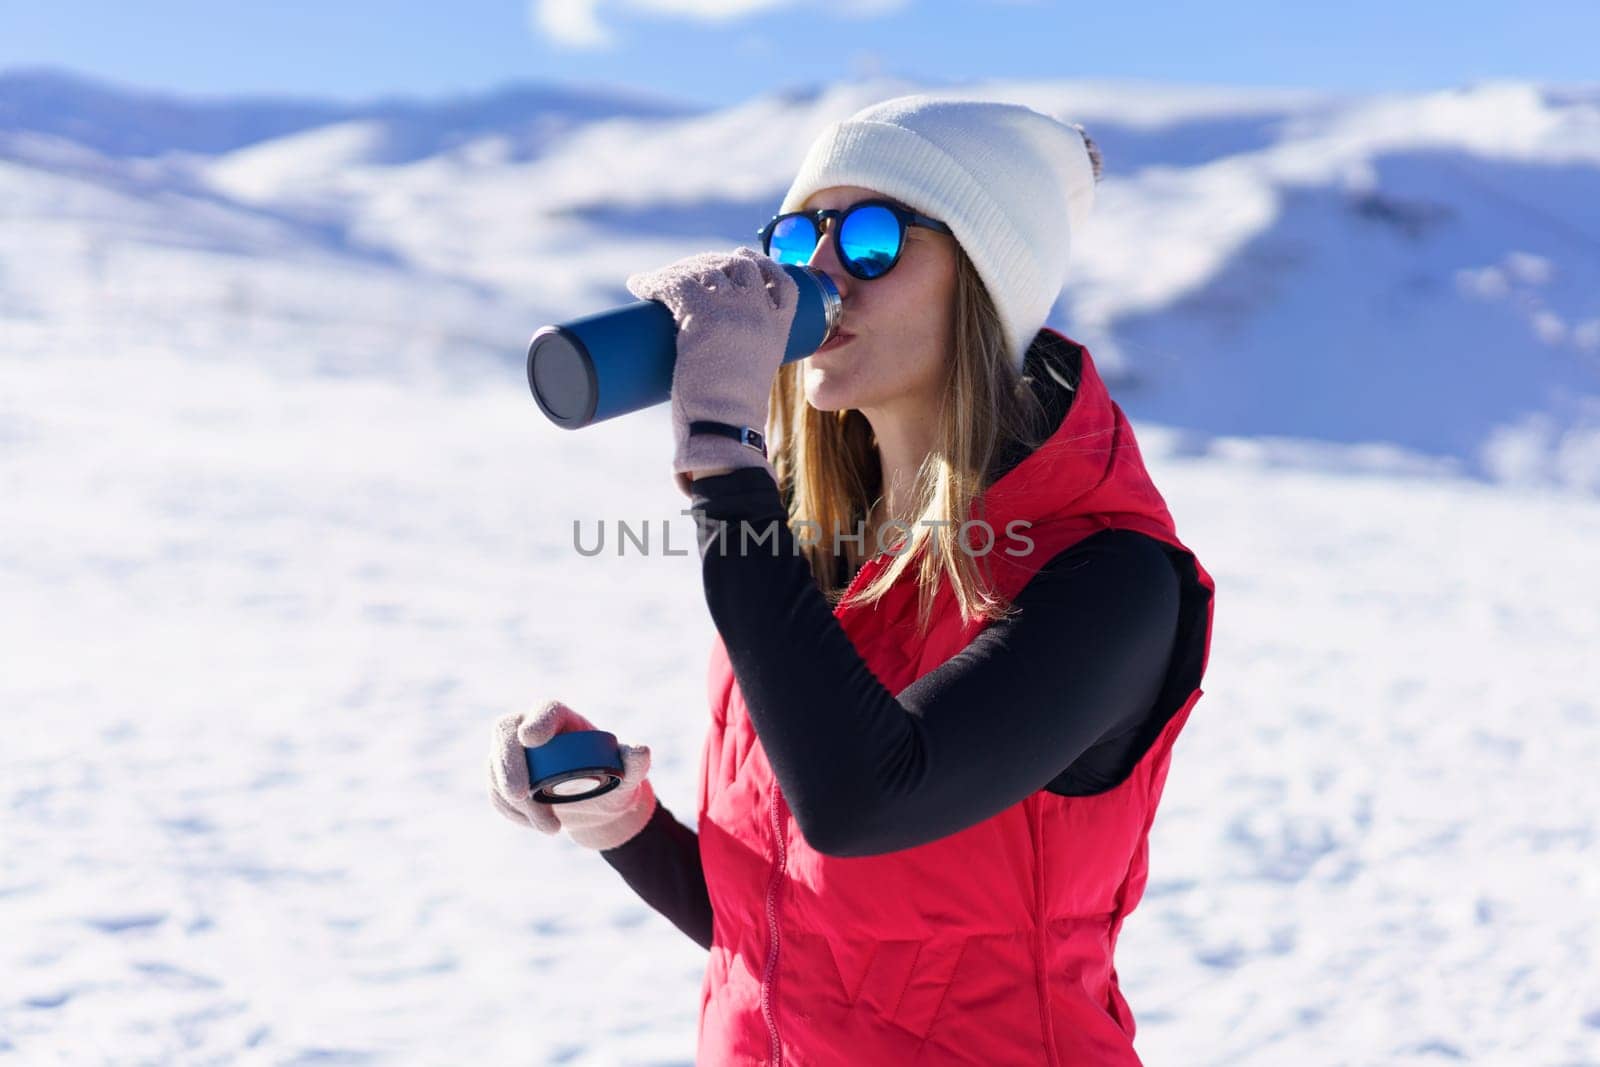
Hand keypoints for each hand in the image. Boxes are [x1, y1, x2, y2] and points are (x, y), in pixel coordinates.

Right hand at [487, 699, 657, 850]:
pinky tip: (535, 824)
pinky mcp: (502, 776)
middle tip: (521, 794)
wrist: (594, 807)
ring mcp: (512, 751)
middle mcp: (531, 727)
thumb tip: (640, 751)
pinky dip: (510, 811)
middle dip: (508, 763)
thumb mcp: (629, 775)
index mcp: (562, 718)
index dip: (537, 720)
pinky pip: (495, 791)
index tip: (531, 739)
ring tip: (551, 827)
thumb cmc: (613, 782)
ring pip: (496, 766)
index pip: (545, 709)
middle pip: (506, 732)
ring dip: (515, 800)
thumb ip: (636, 763)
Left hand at [625, 246, 797, 495]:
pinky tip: (640, 286)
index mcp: (778, 329)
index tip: (739, 257)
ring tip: (660, 282)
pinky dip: (653, 281)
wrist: (726, 428)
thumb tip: (714, 366)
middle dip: (712, 263)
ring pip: (705, 270)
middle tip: (687, 273)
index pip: (780, 279)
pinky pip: (674, 284)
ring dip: (679, 271)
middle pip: (738, 266)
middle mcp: (759, 312)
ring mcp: (732, 310)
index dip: (760, 264)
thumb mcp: (753, 380)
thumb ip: (742, 363)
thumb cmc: (735, 419)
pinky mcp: (702, 315)